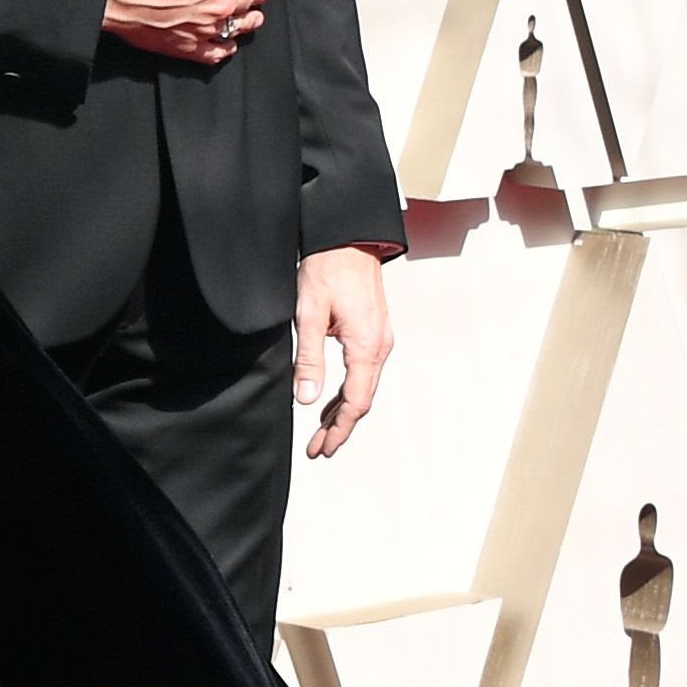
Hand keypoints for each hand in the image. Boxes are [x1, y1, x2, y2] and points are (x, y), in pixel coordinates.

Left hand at [296, 246, 396, 458]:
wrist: (349, 238)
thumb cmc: (329, 268)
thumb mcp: (309, 315)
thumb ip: (309, 360)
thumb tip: (307, 399)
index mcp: (366, 347)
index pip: (355, 402)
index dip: (339, 429)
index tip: (323, 448)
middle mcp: (379, 346)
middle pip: (362, 400)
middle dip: (340, 427)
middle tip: (318, 448)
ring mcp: (379, 340)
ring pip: (363, 387)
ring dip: (343, 411)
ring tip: (322, 432)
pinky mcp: (373, 332)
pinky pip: (363, 372)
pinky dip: (348, 392)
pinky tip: (331, 401)